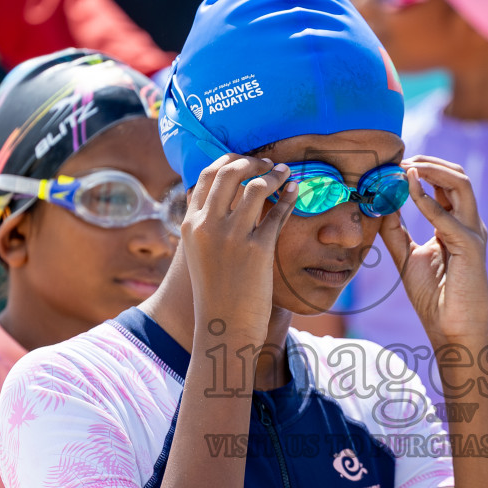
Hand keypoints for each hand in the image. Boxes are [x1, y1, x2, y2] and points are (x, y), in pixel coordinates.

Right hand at [179, 154, 296, 339]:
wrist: (224, 326)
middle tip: (267, 162)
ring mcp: (233, 237)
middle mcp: (208, 226)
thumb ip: (207, 224)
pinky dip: (289, 196)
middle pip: (230, 173)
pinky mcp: (258, 250)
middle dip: (252, 161)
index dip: (229, 161)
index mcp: (191, 225)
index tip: (246, 161)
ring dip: (274, 174)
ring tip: (284, 173)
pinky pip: (277, 213)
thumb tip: (228, 196)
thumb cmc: (215, 291)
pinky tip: (296, 190)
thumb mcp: (199, 253)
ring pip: (256, 187)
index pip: (207, 176)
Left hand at [378, 156, 487, 345]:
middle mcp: (468, 223)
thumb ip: (395, 230)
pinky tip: (408, 190)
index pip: (445, 184)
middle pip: (456, 176)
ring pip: (461, 183)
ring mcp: (472, 233)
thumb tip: (379, 204)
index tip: (392, 164)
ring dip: (431, 170)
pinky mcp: (471, 247)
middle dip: (427, 162)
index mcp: (456, 224)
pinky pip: (448, 216)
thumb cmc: (434, 296)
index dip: (421, 169)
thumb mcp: (407, 256)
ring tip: (405, 167)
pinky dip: (427, 199)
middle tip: (398, 159)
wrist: (451, 328)